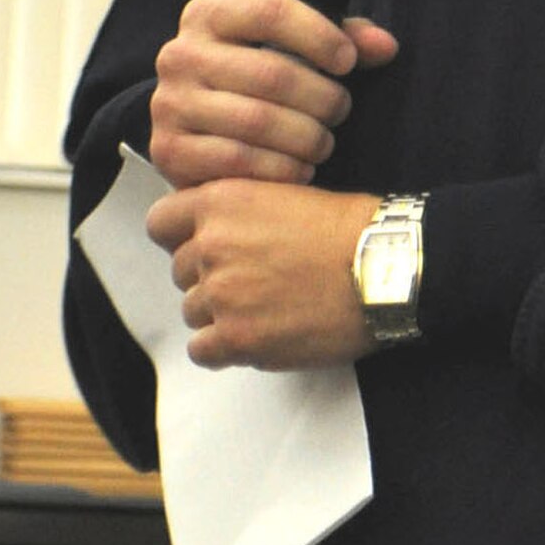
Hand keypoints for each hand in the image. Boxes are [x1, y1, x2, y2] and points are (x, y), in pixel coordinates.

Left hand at [146, 178, 379, 370]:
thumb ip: (240, 212)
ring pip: (193, 311)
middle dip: (209, 276)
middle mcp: (212, 245)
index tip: (201, 244)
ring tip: (265, 307)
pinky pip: (202, 351)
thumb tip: (215, 233)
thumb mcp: (286, 193)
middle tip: (253, 279)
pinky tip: (257, 335)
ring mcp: (222, 295)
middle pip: (180, 271)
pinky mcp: (237, 339)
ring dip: (220, 312)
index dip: (180, 235)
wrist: (384, 266)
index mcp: (222, 201)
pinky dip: (224, 348)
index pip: (161, 222)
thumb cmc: (350, 227)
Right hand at [149, 0, 396, 189]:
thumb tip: (386, 47)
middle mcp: (180, 54)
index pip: (271, 10)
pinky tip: (300, 168)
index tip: (348, 60)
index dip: (319, 35)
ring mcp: (170, 104)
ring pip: (258, 121)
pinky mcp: (170, 151)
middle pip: (271, 72)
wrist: (196, 127)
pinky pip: (238, 162)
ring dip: (306, 136)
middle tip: (340, 109)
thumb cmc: (255, 77)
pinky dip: (280, 169)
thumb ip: (343, 38)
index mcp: (208, 14)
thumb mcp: (291, 45)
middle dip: (321, 96)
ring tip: (324, 141)